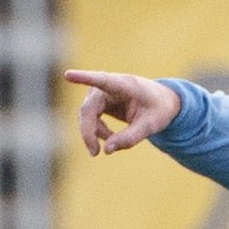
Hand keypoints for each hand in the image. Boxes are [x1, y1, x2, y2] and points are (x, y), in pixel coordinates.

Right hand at [64, 69, 181, 156]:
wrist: (161, 101)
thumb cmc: (158, 110)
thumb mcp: (150, 126)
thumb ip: (130, 138)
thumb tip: (106, 150)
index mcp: (124, 85)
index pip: (102, 80)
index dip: (84, 78)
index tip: (68, 75)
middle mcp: (108, 85)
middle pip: (88, 108)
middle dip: (88, 131)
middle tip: (95, 153)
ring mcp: (101, 92)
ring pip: (86, 114)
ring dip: (94, 133)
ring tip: (109, 144)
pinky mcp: (98, 100)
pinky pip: (89, 118)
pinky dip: (96, 131)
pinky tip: (109, 137)